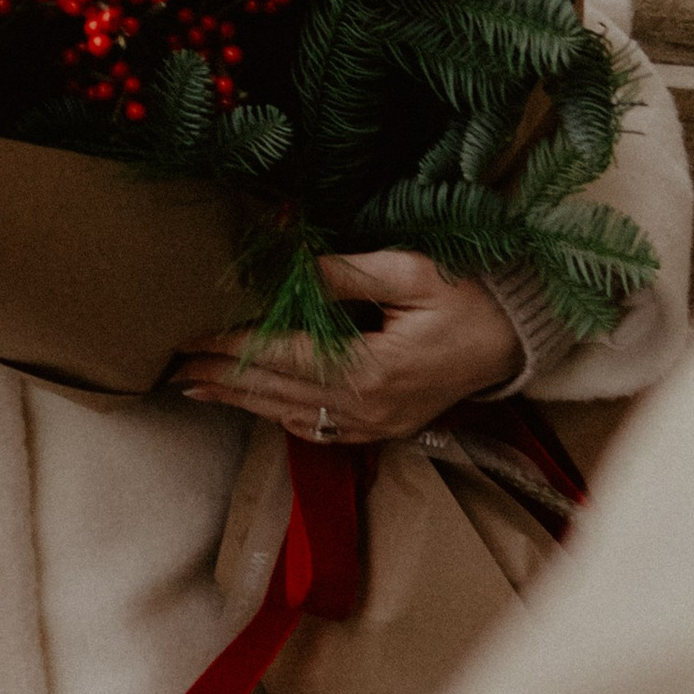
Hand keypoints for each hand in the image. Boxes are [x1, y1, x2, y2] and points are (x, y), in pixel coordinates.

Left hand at [171, 250, 517, 443]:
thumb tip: (291, 264)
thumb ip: (348, 273)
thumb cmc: (472, 296)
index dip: (233, 345)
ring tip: (194, 387)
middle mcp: (368, 405)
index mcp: (371, 368)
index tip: (191, 336)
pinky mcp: (385, 428)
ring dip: (241, 400)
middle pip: (277, 390)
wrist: (521, 339)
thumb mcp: (413, 272)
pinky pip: (321, 429)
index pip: (283, 355)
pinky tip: (255, 405)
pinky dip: (280, 415)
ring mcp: (376, 423)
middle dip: (222, 375)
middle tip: (172, 364)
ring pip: (292, 413)